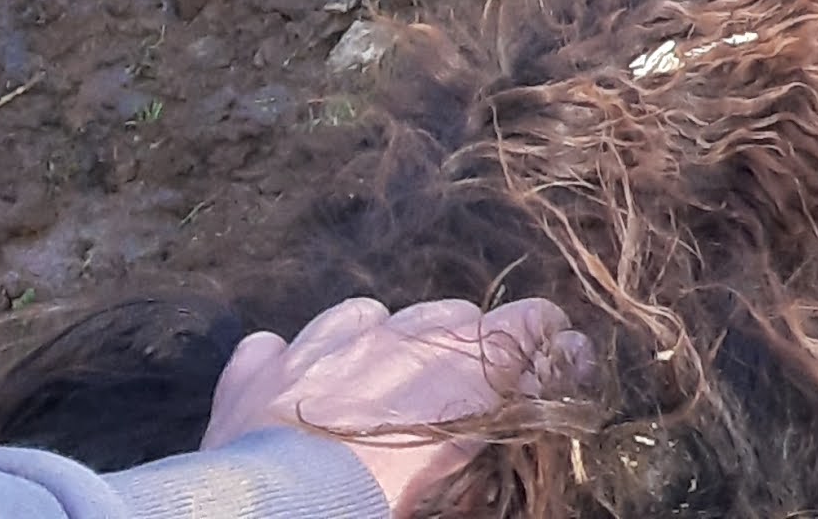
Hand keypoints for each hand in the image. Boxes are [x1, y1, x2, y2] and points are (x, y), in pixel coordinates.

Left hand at [202, 296, 595, 518]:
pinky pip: (277, 346)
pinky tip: (287, 392)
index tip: (557, 366)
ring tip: (366, 389)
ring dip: (376, 347)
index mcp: (461, 368)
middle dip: (461, 350)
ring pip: (367, 317)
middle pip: (452, 317)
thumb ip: (494, 435)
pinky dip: (288, 365)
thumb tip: (521, 413)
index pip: (532, 323)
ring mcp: (326, 344)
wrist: (276, 512)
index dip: (549, 343)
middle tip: (453, 399)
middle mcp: (401, 337)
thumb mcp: (454, 482)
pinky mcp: (260, 367)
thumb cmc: (376, 506)